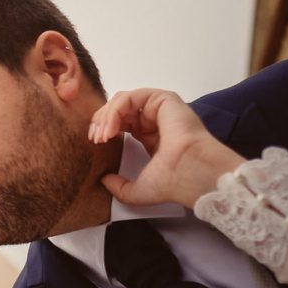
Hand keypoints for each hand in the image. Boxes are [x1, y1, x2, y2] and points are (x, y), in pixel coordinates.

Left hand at [89, 88, 244, 207]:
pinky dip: (115, 111)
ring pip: (121, 101)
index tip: (95, 143)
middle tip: (95, 137)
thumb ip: (119, 187)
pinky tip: (111, 129)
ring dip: (106, 116)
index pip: (120, 123)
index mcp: (151, 136)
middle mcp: (155, 120)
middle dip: (101, 121)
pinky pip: (130, 97)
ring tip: (102, 135)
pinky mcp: (163, 99)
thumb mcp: (138, 190)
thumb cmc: (174, 182)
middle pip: (118, 110)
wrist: (192, 174)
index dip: (104, 129)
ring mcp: (159, 108)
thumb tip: (104, 180)